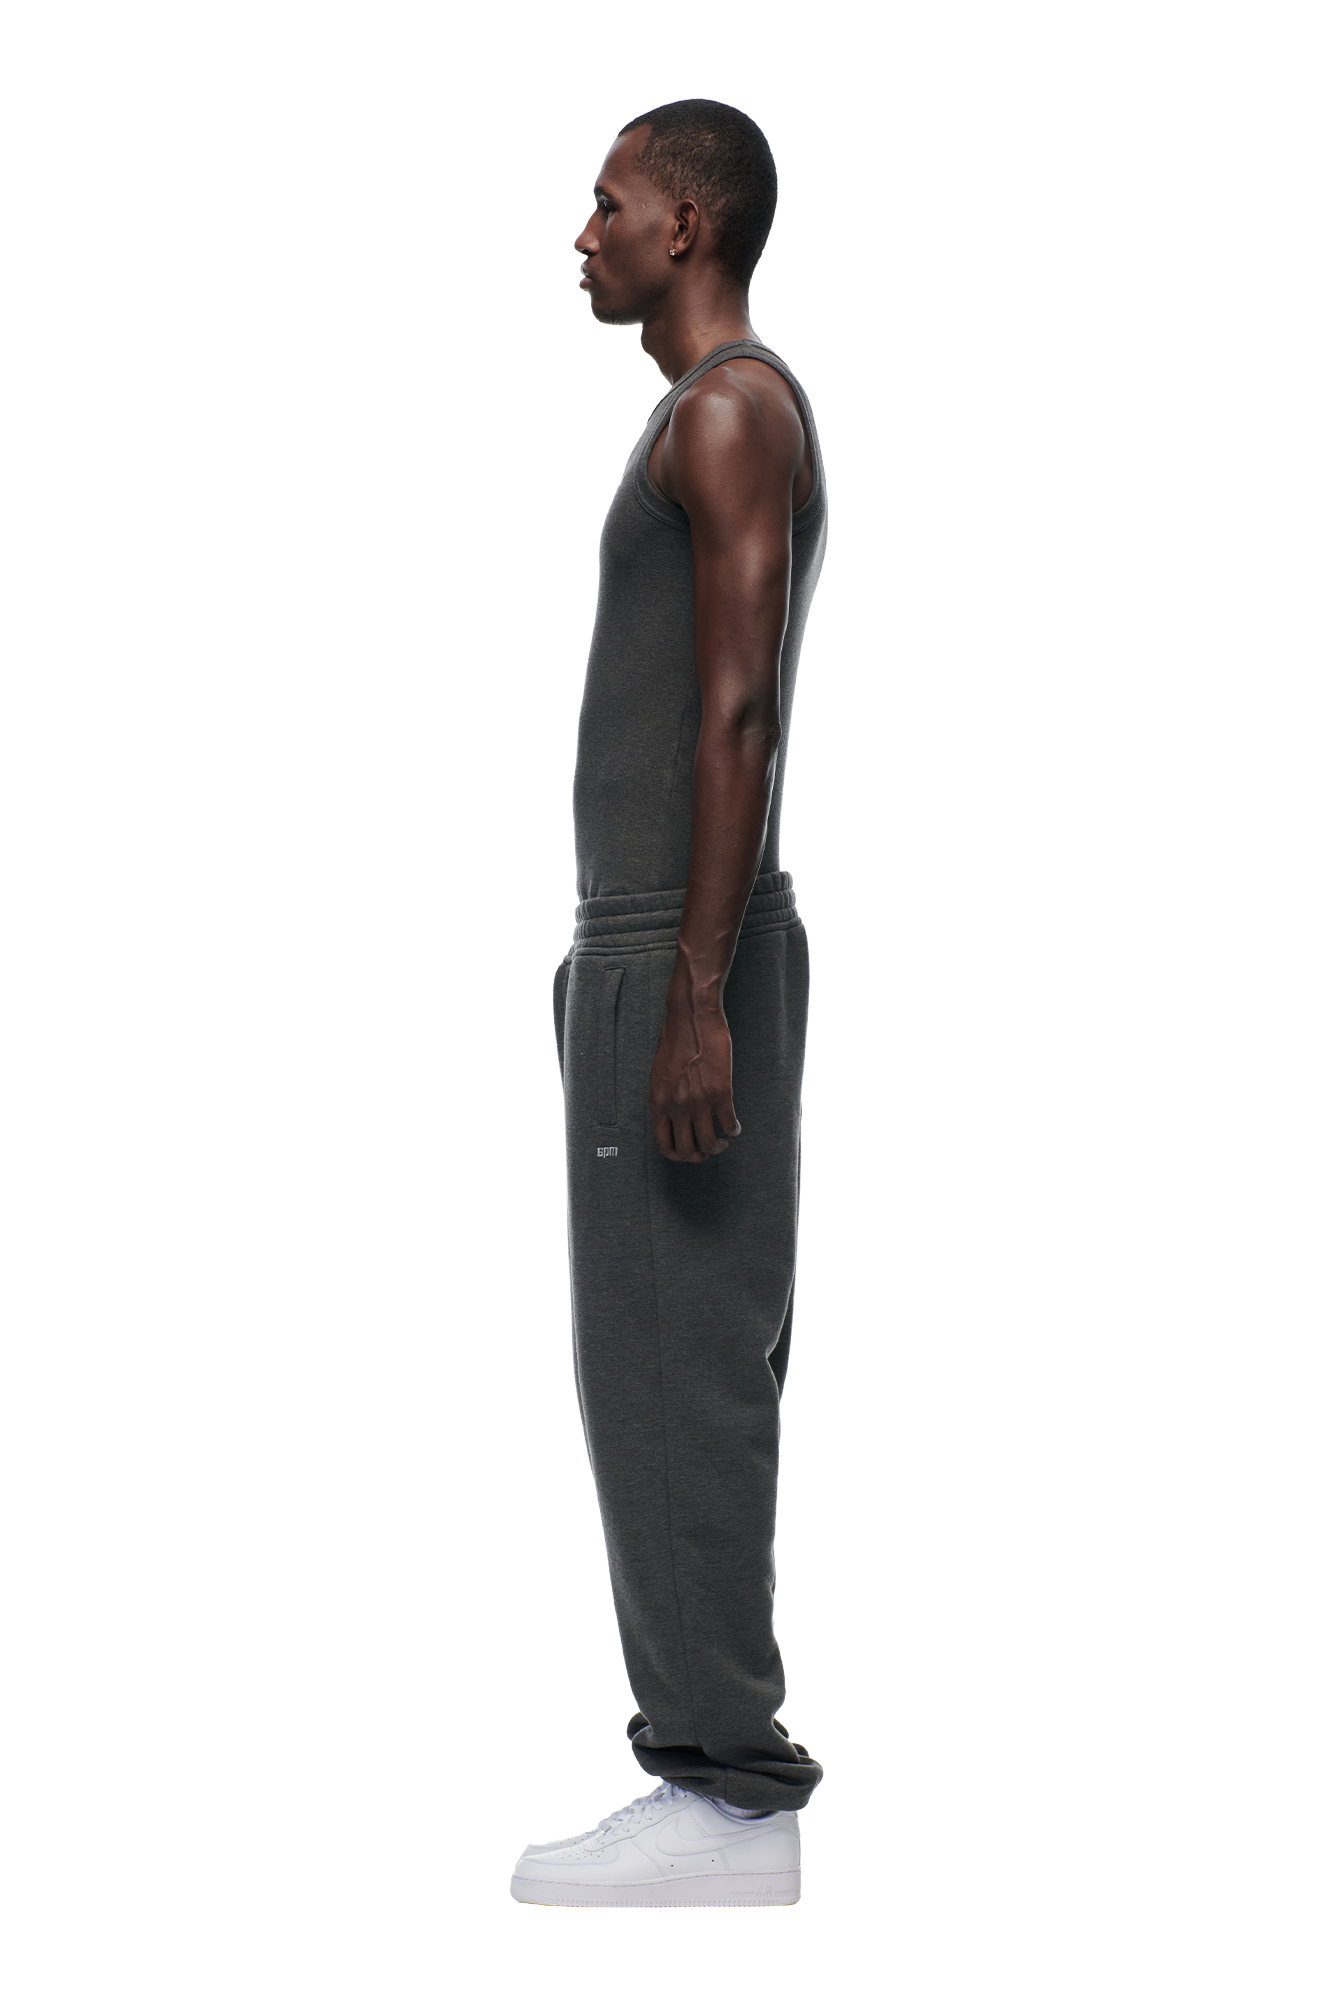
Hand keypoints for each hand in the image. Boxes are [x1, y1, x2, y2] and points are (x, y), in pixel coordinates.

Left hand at [649, 983, 741, 1164]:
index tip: (688, 1153)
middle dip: (699, 1156)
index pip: (664, 1145)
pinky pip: (729, 1124)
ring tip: (722, 1141)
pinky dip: (733, 1130)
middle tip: (707, 1150)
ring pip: (709, 1143)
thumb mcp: (659, 1073)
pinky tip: (734, 1127)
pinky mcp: (721, 1093)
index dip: (678, 1156)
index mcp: (658, 1102)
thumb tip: (672, 1118)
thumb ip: (664, 1098)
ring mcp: (699, 1101)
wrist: (692, 1017)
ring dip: (717, 1147)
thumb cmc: (675, 1040)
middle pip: (688, 1150)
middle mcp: (677, 1106)